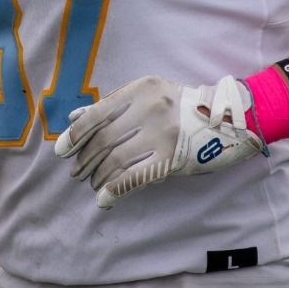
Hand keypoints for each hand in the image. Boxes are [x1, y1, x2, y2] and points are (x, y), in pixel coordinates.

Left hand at [53, 75, 264, 208]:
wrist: (228, 118)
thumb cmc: (180, 107)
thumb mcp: (147, 95)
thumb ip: (111, 105)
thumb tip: (74, 119)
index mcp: (141, 89)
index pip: (97, 114)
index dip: (76, 136)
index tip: (61, 151)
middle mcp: (151, 108)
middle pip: (105, 140)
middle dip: (85, 160)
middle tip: (77, 172)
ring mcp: (163, 134)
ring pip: (116, 160)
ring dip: (99, 176)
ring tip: (92, 183)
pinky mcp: (173, 158)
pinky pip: (135, 176)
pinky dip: (115, 189)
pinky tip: (104, 198)